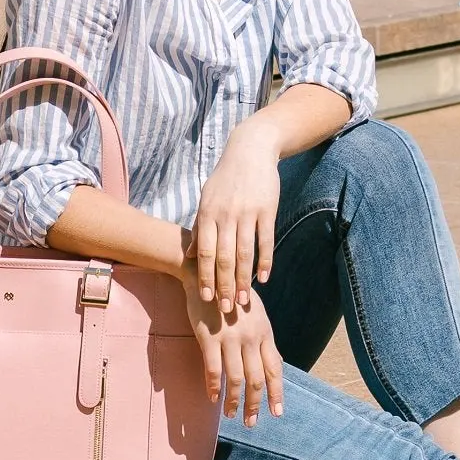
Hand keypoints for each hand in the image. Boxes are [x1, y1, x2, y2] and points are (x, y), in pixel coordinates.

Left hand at [188, 131, 280, 313]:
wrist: (250, 151)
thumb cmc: (225, 179)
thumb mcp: (206, 199)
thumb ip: (199, 227)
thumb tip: (191, 256)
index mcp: (208, 213)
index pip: (204, 253)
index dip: (204, 277)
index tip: (205, 299)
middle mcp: (226, 215)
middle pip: (224, 258)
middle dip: (223, 286)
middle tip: (226, 309)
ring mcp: (247, 213)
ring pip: (245, 254)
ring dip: (243, 280)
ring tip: (243, 300)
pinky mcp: (267, 210)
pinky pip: (265, 241)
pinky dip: (265, 262)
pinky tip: (263, 279)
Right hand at [190, 278, 286, 426]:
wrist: (207, 275)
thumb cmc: (232, 295)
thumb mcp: (256, 314)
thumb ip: (263, 339)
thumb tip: (273, 363)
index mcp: (265, 333)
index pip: (275, 369)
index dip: (277, 393)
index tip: (277, 413)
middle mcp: (251, 337)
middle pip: (256, 379)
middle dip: (255, 405)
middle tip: (251, 423)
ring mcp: (230, 338)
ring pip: (236, 379)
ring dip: (234, 401)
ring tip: (231, 414)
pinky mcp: (210, 337)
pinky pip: (213, 369)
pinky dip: (214, 387)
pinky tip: (213, 397)